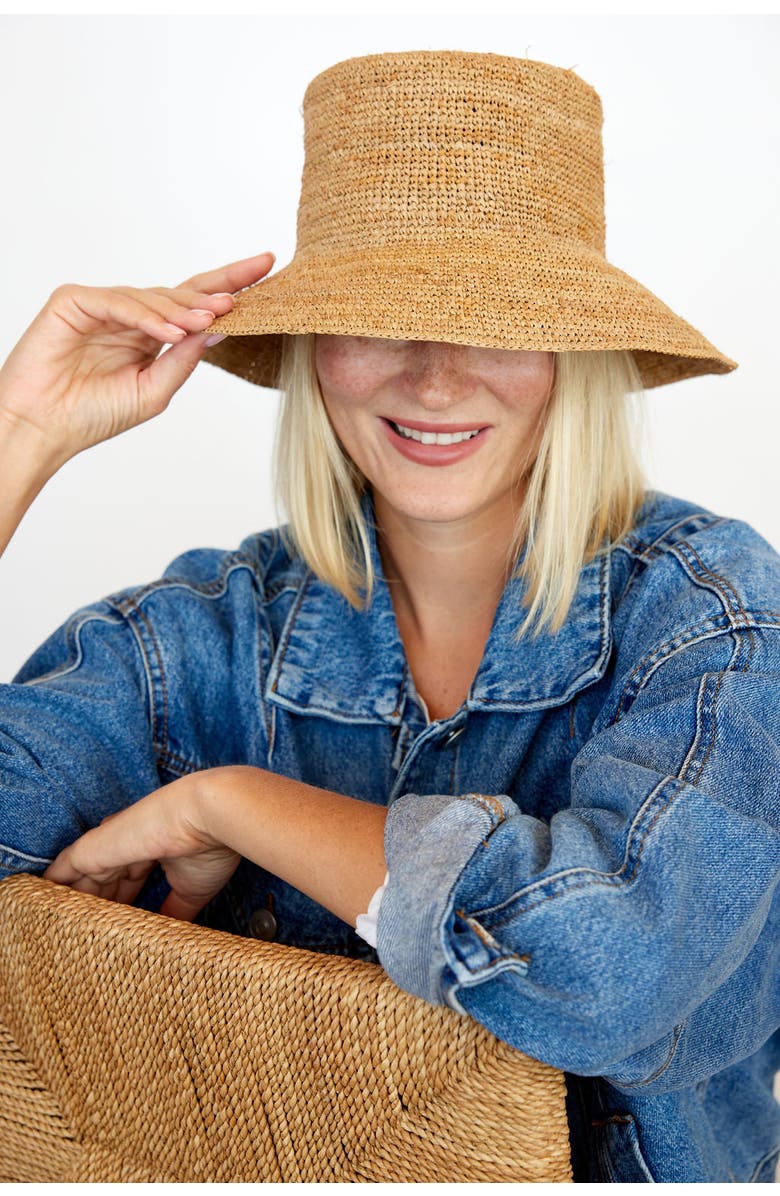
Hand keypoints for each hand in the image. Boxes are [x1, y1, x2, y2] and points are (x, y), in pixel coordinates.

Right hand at [0, 251, 274, 475]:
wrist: (43, 429)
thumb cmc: (93, 416)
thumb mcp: (154, 390)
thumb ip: (185, 359)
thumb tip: (221, 327)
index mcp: (150, 335)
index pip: (195, 305)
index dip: (230, 288)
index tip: (267, 269)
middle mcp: (129, 316)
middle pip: (181, 290)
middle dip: (220, 285)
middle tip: (256, 278)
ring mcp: (101, 305)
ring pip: (152, 297)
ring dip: (184, 309)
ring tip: (212, 317)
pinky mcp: (74, 301)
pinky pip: (118, 302)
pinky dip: (145, 316)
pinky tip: (170, 331)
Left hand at [43, 772, 240, 921]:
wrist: (211, 815)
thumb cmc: (211, 846)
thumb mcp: (191, 889)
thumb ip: (174, 911)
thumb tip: (168, 938)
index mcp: (152, 848)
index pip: (127, 878)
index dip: (121, 902)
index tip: (115, 928)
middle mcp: (128, 843)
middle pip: (102, 881)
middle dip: (95, 906)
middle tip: (82, 939)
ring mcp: (110, 845)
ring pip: (81, 878)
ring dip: (72, 903)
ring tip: (59, 931)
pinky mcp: (94, 848)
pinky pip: (63, 870)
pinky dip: (52, 886)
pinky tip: (40, 904)